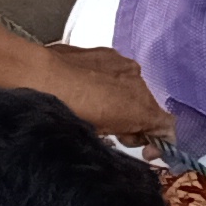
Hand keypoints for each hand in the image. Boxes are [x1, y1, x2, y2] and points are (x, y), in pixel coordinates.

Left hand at [35, 43, 173, 140]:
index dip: (160, 143)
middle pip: (149, 108)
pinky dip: (109, 83)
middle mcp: (139, 84)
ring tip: (96, 108)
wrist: (38, 75)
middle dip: (136, 122)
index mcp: (141, 108)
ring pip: (133, 89)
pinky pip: (117, 73)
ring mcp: (125, 66)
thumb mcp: (98, 134)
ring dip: (122, 101)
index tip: (146, 152)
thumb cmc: (65, 108)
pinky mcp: (108, 54)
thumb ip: (122, 135)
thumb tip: (128, 135)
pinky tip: (87, 88)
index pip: (167, 127)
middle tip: (114, 133)